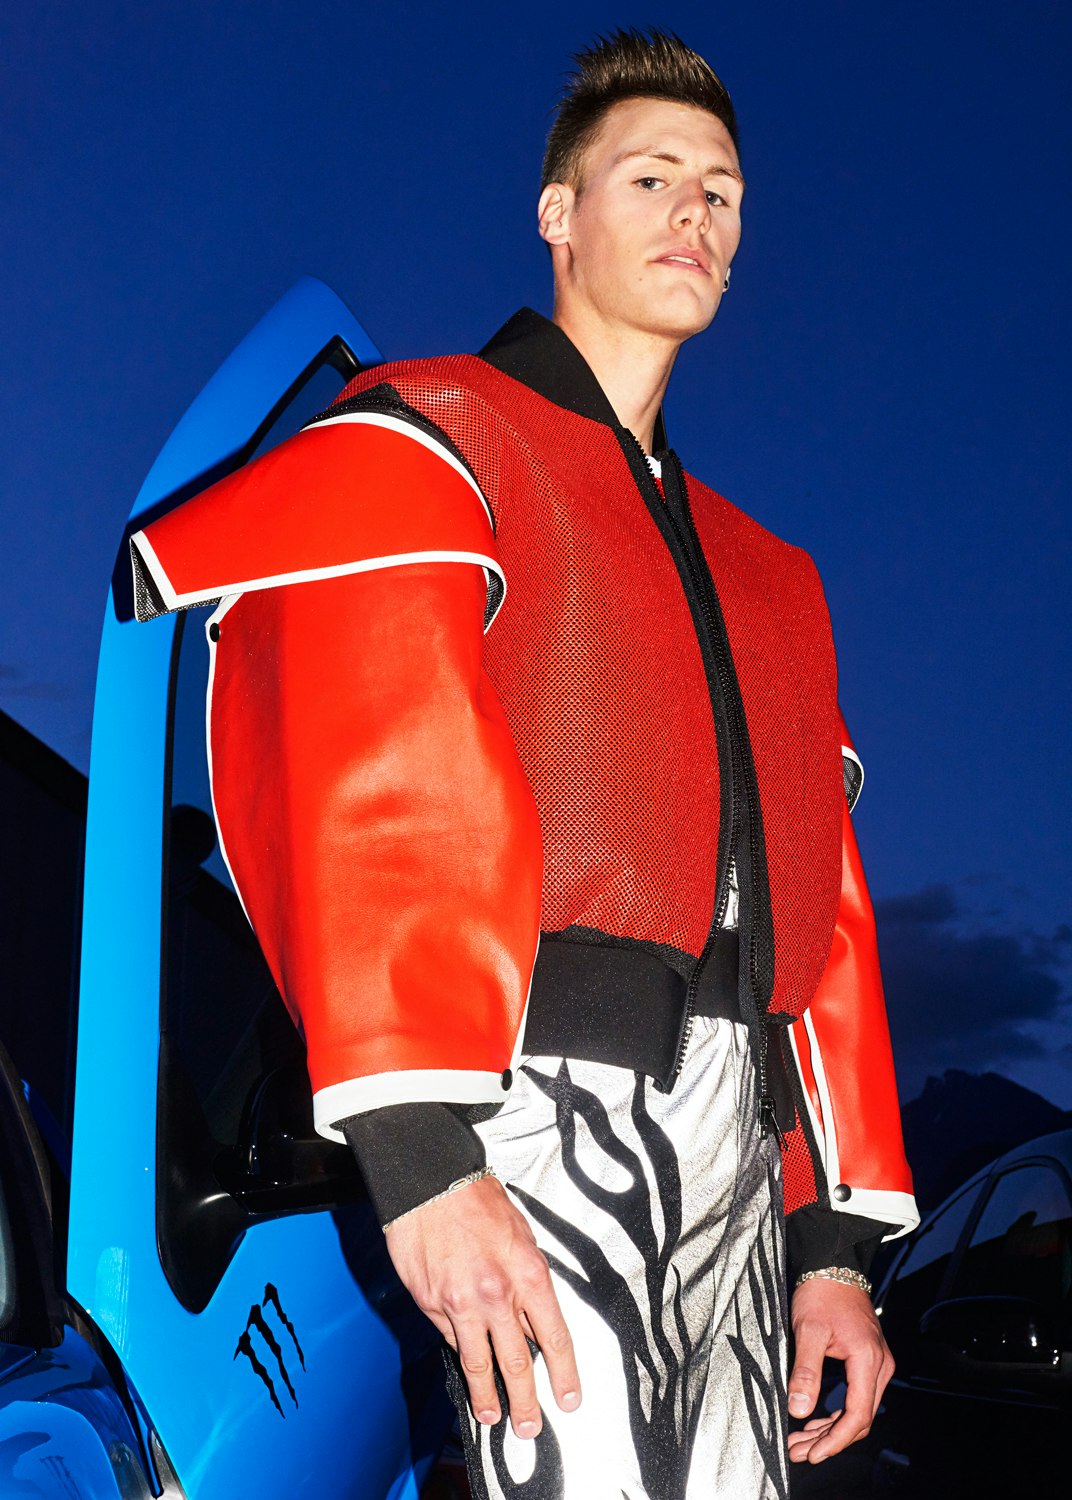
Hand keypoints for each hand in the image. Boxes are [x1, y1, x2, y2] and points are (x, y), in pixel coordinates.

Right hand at [384, 1174, 580, 1438]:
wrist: (429, 1181)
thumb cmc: (477, 1200)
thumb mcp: (520, 1236)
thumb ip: (527, 1283)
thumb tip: (530, 1322)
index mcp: (528, 1274)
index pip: (554, 1337)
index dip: (563, 1374)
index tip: (569, 1398)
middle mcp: (496, 1294)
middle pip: (516, 1363)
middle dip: (526, 1401)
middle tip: (530, 1426)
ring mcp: (460, 1303)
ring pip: (477, 1363)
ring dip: (486, 1395)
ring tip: (491, 1415)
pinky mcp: (430, 1303)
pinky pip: (448, 1338)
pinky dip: (458, 1352)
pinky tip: (464, 1364)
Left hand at [786, 1277, 893, 1463]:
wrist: (833, 1265)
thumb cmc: (822, 1292)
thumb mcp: (808, 1330)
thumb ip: (805, 1371)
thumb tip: (799, 1408)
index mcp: (868, 1359)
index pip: (858, 1414)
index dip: (836, 1440)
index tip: (814, 1453)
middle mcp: (879, 1364)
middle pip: (860, 1418)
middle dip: (830, 1440)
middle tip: (800, 1451)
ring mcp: (876, 1362)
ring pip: (858, 1409)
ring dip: (831, 1429)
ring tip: (802, 1441)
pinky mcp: (867, 1359)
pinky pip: (857, 1396)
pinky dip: (837, 1412)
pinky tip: (816, 1421)